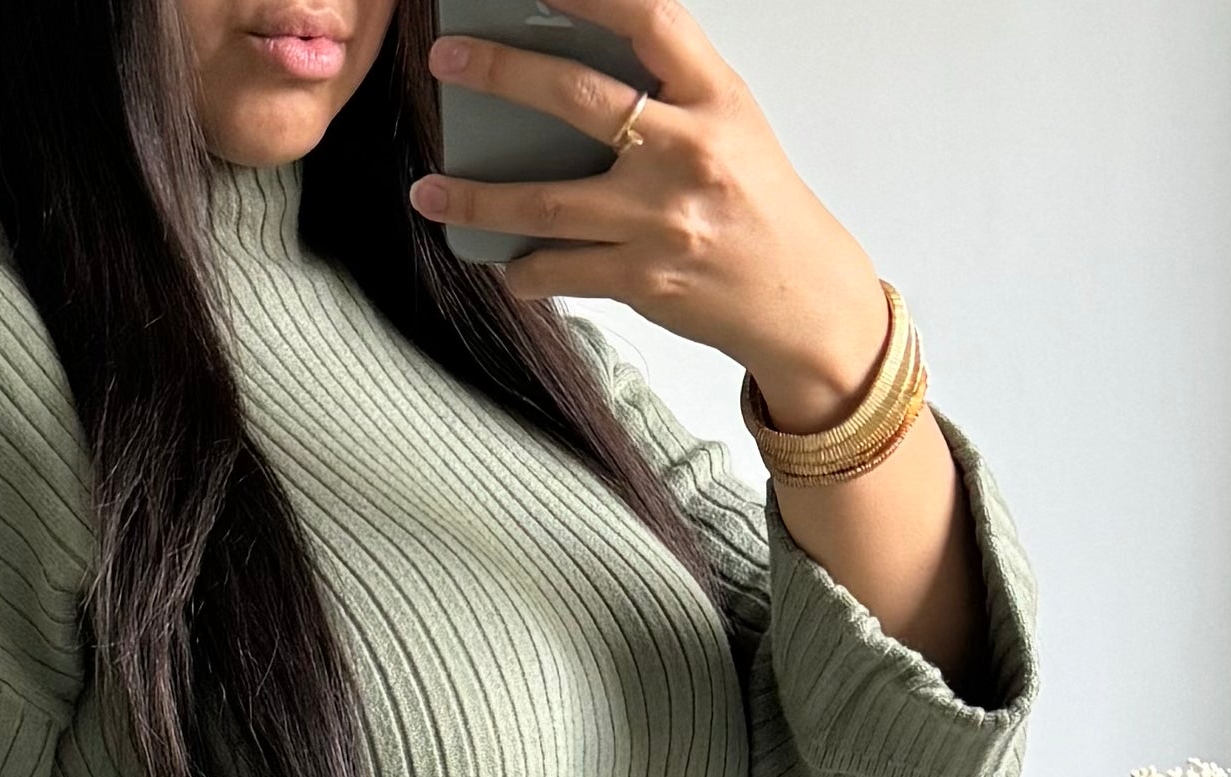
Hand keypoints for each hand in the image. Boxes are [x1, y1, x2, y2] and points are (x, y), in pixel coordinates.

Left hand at [413, 0, 885, 426]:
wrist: (799, 296)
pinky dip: (524, 270)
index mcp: (715, 96)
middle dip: (501, 74)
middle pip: (578, 100)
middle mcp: (688, 151)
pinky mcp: (644, 279)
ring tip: (431, 192)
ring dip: (478, 199)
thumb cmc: (755, 202)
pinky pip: (562, 271)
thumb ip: (666, 91)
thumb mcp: (728, 123)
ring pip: (547, 204)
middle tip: (448, 60)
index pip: (649, 21)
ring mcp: (663, 219)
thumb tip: (572, 66)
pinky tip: (504, 263)